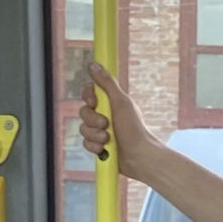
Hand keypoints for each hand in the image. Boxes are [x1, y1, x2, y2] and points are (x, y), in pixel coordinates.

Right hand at [78, 60, 152, 181]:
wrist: (138, 157)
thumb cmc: (134, 129)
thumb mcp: (120, 102)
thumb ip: (106, 83)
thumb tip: (93, 64)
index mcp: (111, 102)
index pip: (89, 93)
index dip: (88, 97)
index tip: (94, 102)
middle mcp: (105, 115)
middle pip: (83, 112)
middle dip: (93, 120)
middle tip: (106, 124)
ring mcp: (101, 131)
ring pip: (83, 129)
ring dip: (94, 135)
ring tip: (108, 139)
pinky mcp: (98, 146)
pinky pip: (86, 143)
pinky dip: (94, 147)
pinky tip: (105, 149)